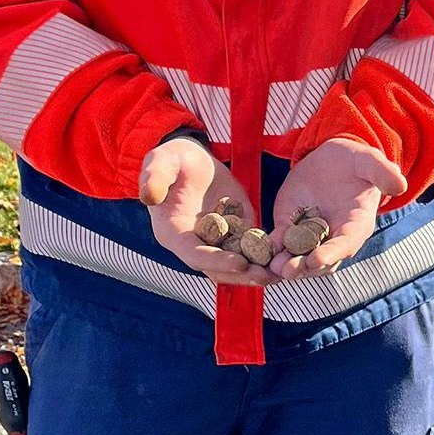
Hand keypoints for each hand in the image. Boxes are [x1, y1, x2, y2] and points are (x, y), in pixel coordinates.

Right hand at [139, 137, 269, 284]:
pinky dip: (265, 256)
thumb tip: (149, 196)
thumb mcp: (160, 162)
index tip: (238, 263)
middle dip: (241, 274)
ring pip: (235, 264)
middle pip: (217, 268)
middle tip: (265, 276)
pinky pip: (250, 248)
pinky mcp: (235, 230)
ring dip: (256, 271)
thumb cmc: (171, 159)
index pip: (194, 254)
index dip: (215, 261)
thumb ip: (154, 178)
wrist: (191, 158)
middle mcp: (194, 243)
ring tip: (279, 274)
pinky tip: (284, 259)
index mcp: (173, 233)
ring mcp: (216, 239)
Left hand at [269, 137, 405, 278]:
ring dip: (286, 265)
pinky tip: (258, 251)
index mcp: (356, 224)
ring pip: (298, 257)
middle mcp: (334, 236)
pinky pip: (279, 242)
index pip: (346, 244)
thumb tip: (400, 184)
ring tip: (273, 267)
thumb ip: (382, 172)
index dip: (332, 253)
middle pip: (321, 260)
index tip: (317, 259)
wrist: (331, 158)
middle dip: (305, 267)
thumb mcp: (369, 161)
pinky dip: (270, 249)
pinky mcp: (289, 226)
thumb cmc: (355, 160)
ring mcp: (310, 234)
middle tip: (288, 270)